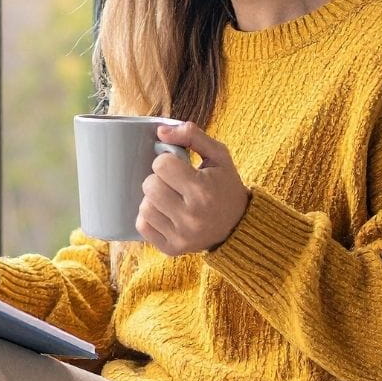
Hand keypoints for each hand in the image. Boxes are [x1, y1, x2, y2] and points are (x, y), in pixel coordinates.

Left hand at [136, 122, 249, 255]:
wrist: (238, 226)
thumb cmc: (225, 186)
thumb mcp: (218, 155)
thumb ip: (192, 135)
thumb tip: (160, 131)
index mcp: (202, 190)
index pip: (161, 165)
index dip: (167, 161)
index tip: (179, 167)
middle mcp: (191, 216)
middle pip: (149, 185)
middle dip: (159, 179)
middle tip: (174, 183)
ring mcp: (181, 236)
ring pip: (144, 207)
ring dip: (153, 199)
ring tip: (171, 198)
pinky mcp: (172, 249)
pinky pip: (143, 226)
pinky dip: (150, 217)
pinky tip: (165, 213)